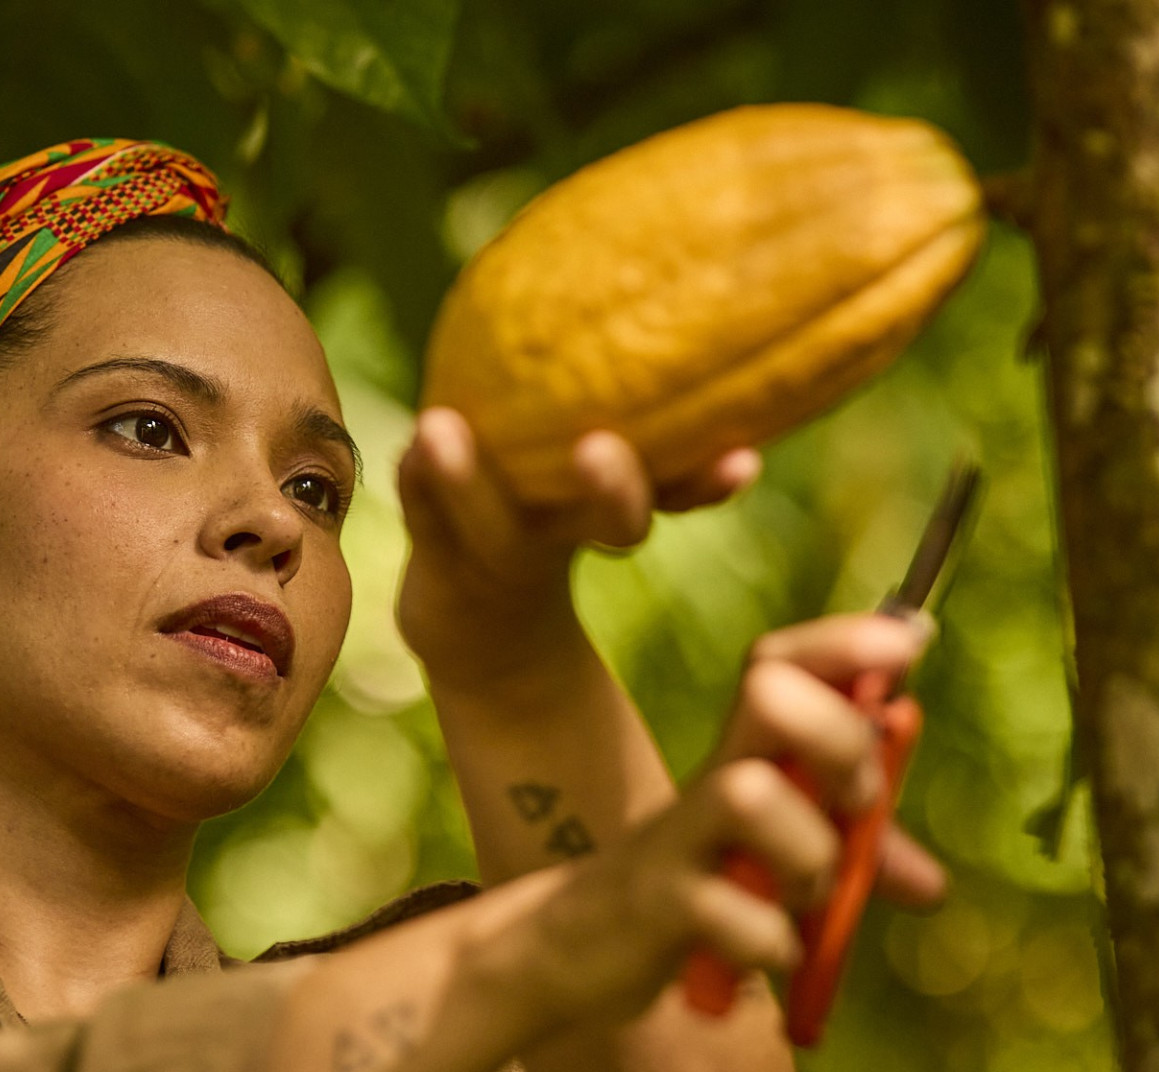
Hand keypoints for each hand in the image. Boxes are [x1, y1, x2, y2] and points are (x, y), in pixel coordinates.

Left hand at [396, 406, 759, 692]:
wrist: (483, 632)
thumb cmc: (553, 540)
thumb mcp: (595, 498)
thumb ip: (644, 447)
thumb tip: (714, 353)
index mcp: (616, 518)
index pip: (676, 494)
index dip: (706, 483)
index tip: (745, 462)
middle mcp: (568, 534)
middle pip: (606, 520)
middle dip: (614, 489)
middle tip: (602, 449)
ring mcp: (499, 546)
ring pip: (488, 516)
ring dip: (464, 477)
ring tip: (439, 427)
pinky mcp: (435, 550)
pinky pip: (423, 509)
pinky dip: (417, 476)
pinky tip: (413, 442)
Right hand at [487, 613, 930, 1029]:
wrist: (580, 946)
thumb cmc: (698, 886)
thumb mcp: (783, 862)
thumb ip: (855, 859)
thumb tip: (933, 886)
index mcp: (747, 753)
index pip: (779, 661)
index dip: (841, 642)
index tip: (908, 644)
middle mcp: (711, 778)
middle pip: (769, 699)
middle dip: (839, 740)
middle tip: (857, 801)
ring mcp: (678, 837)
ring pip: (749, 795)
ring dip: (809, 855)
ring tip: (810, 898)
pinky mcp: (654, 903)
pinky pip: (728, 912)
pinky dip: (771, 941)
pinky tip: (772, 955)